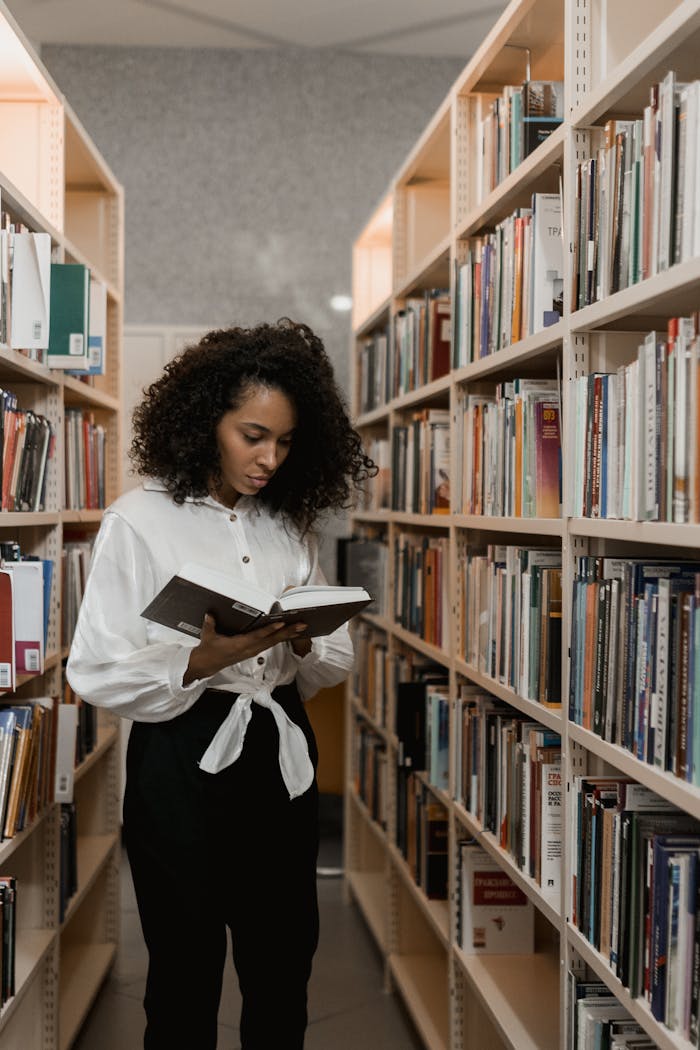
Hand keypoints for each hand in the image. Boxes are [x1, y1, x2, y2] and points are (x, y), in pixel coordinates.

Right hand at [183, 615, 307, 684]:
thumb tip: (210, 614)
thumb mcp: (208, 637)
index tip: (281, 623)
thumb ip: (210, 624)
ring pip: (272, 642)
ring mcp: (252, 651)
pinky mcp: (253, 651)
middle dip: (287, 632)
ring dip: (287, 635)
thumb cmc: (209, 651)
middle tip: (301, 625)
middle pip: (271, 640)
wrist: (207, 665)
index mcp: (239, 645)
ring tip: (300, 628)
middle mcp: (249, 649)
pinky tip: (289, 634)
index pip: (257, 636)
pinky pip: (269, 644)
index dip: (269, 630)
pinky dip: (280, 638)